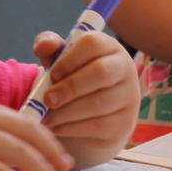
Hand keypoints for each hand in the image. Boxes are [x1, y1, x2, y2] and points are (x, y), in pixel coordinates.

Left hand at [32, 30, 139, 155]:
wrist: (89, 120)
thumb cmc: (73, 82)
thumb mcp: (61, 63)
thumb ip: (50, 49)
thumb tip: (43, 45)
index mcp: (108, 47)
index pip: (93, 43)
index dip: (70, 59)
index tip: (52, 75)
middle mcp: (125, 68)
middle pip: (101, 72)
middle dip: (70, 87)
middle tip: (47, 99)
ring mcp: (129, 96)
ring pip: (98, 103)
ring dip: (66, 112)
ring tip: (46, 117)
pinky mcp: (125, 122)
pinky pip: (97, 125)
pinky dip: (71, 128)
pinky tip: (56, 128)